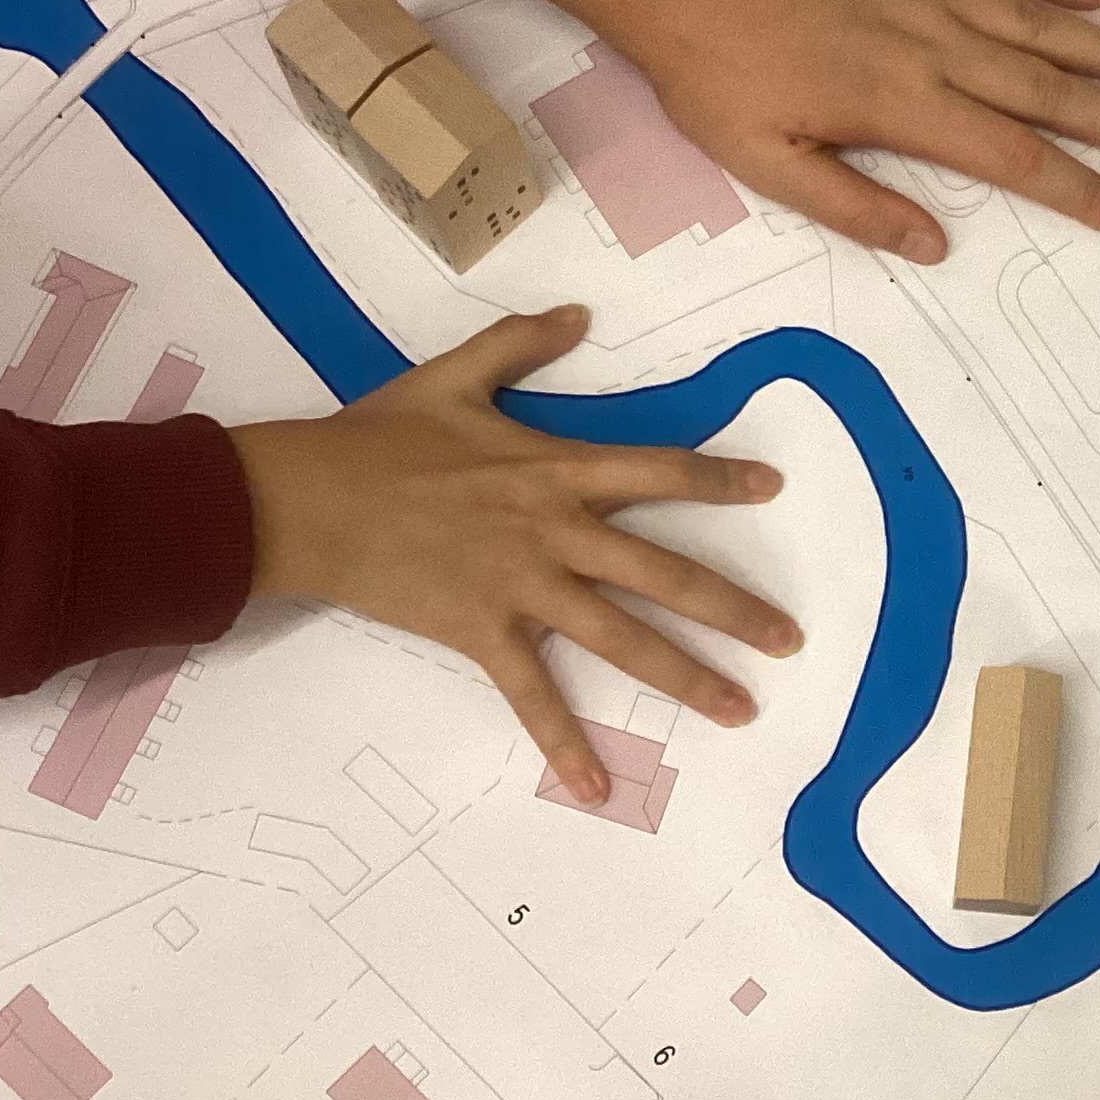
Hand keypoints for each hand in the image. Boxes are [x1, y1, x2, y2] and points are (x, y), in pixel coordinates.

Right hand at [231, 308, 799, 786]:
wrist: (309, 500)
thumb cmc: (378, 437)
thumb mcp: (454, 376)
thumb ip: (520, 344)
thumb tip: (577, 313)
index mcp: (555, 469)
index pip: (658, 472)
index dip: (718, 479)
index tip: (770, 489)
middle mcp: (554, 532)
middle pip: (663, 572)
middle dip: (732, 607)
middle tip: (790, 639)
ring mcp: (522, 587)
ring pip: (621, 638)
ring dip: (684, 676)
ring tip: (739, 709)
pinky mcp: (482, 632)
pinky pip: (531, 694)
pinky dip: (562, 742)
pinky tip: (598, 785)